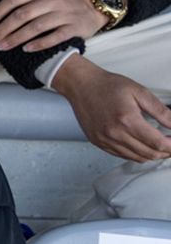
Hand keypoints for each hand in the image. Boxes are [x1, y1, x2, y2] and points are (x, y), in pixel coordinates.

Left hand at [0, 0, 108, 51]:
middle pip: (23, 14)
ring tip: (3, 47)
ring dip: (17, 38)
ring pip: (36, 26)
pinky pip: (55, 36)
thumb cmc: (57, 1)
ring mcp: (65, 14)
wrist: (90, 9)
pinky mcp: (74, 28)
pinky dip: (40, 43)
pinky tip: (26, 49)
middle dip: (4, 29)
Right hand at [52, 58, 170, 162]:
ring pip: (136, 157)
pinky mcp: (98, 142)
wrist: (81, 85)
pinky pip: (122, 155)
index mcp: (127, 120)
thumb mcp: (140, 92)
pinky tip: (141, 145)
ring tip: (159, 146)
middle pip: (148, 154)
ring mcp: (105, 140)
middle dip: (165, 152)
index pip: (157, 143)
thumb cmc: (107, 86)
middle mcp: (114, 133)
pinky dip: (136, 154)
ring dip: (151, 155)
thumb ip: (161, 111)